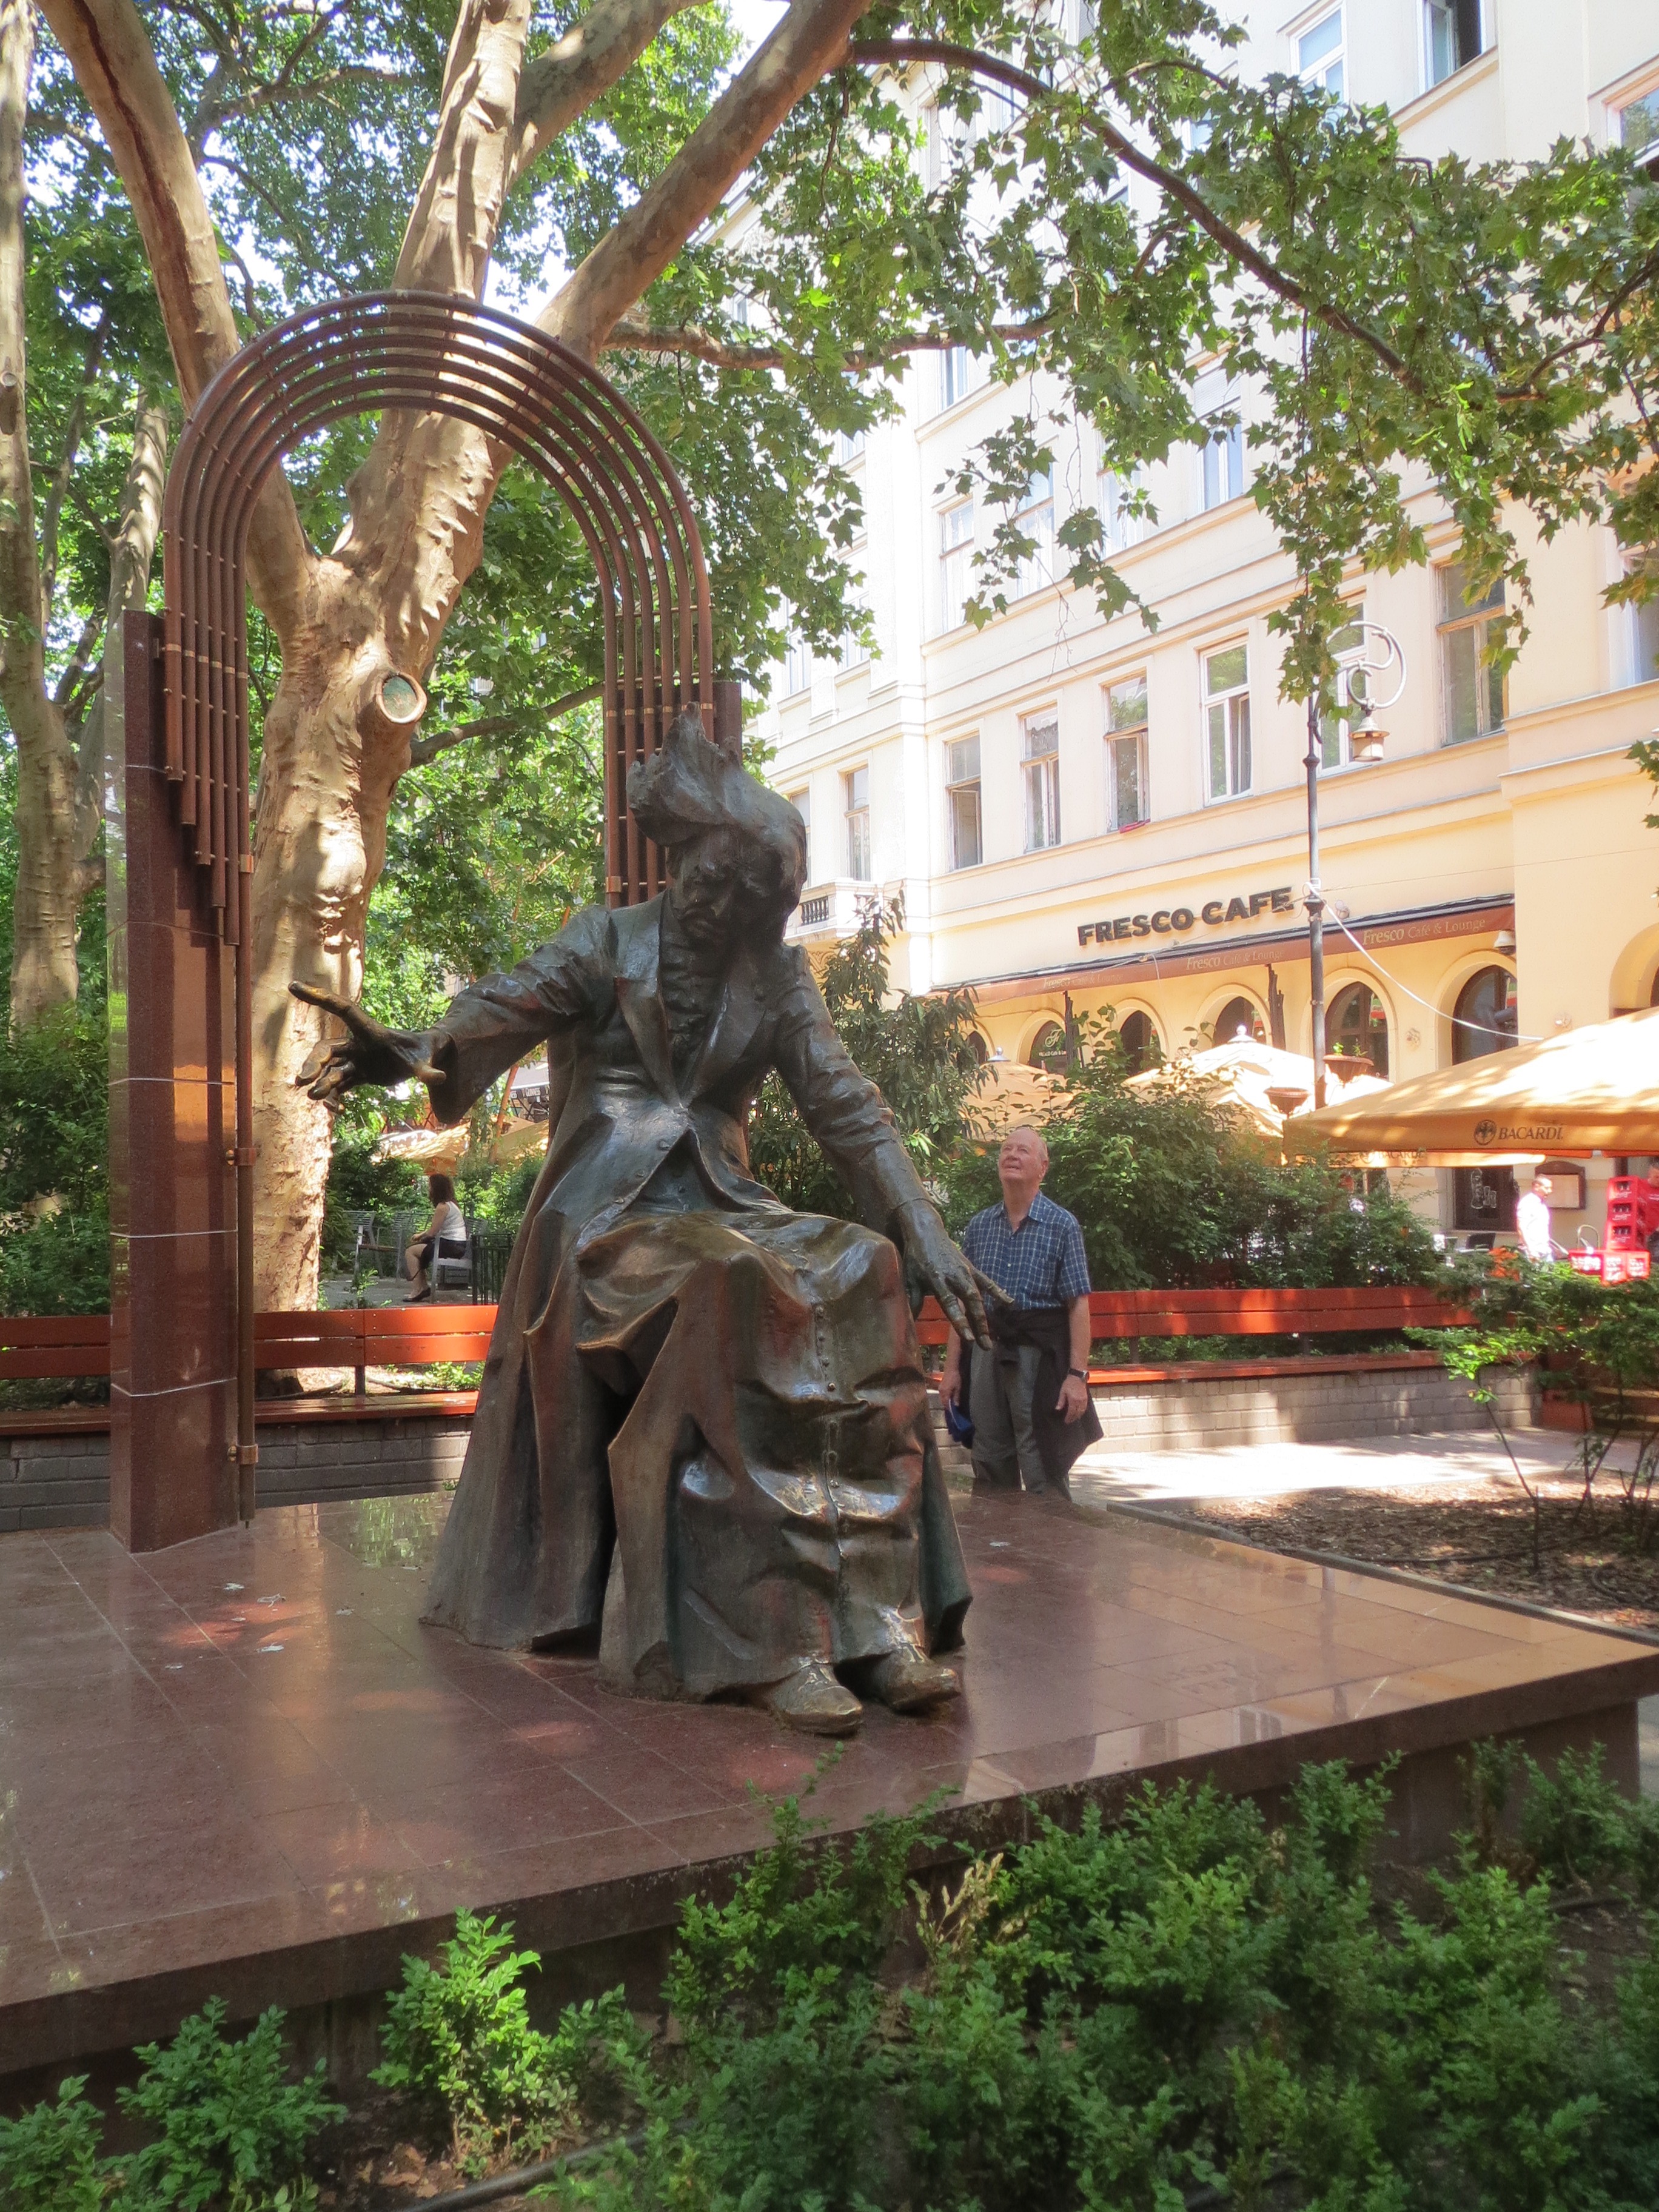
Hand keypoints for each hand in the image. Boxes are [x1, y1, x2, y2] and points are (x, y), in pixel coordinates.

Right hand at [289, 981, 443, 1105]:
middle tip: (303, 1080)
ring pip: (329, 1068)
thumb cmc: (420, 1054)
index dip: (319, 998)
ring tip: (314, 1097)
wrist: (420, 1061)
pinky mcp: (357, 1074)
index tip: (294, 986)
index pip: (341, 1009)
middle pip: (327, 1048)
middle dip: (314, 1062)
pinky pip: (339, 1084)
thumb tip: (439, 1078)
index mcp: (369, 1031)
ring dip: (320, 1081)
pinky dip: (334, 1096)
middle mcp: (357, 1044)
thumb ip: (427, 1071)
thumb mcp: (423, 1063)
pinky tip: (338, 1110)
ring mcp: (355, 1059)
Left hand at [896, 1202, 990, 1350]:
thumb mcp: (910, 1277)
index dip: (960, 1322)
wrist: (926, 1231)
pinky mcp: (971, 1267)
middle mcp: (955, 1276)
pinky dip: (997, 1292)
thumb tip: (909, 1322)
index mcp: (938, 1279)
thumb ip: (914, 1299)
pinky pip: (986, 1281)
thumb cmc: (916, 1256)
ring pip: (979, 1296)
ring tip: (989, 1338)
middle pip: (970, 1303)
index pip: (951, 1304)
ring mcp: (965, 1271)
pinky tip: (1009, 1303)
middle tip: (985, 1345)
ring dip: (984, 1318)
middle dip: (979, 1325)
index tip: (968, 1339)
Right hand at [941, 1364, 961, 1408]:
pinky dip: (945, 1397)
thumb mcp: (958, 1388)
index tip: (952, 1414)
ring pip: (942, 1397)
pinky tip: (949, 1397)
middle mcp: (941, 1392)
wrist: (951, 1367)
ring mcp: (940, 1388)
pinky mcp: (941, 1385)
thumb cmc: (956, 1377)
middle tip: (952, 1410)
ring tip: (950, 1404)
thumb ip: (956, 1397)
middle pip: (943, 1401)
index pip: (946, 1404)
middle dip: (947, 1406)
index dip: (949, 1409)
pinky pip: (942, 1394)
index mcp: (945, 1393)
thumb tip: (956, 1406)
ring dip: (945, 1401)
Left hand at [1057, 1372, 1088, 1423]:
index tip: (1066, 1421)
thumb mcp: (1063, 1391)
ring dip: (1078, 1416)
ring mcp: (1084, 1400)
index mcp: (1073, 1400)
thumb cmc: (1069, 1383)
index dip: (1069, 1417)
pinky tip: (1079, 1413)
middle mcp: (1079, 1401)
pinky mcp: (1086, 1398)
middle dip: (1073, 1418)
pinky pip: (1085, 1408)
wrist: (1077, 1376)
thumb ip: (1061, 1401)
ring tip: (1074, 1418)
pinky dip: (1082, 1412)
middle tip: (1069, 1421)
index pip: (1071, 1412)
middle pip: (1077, 1413)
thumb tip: (1057, 1409)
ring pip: (1082, 1411)